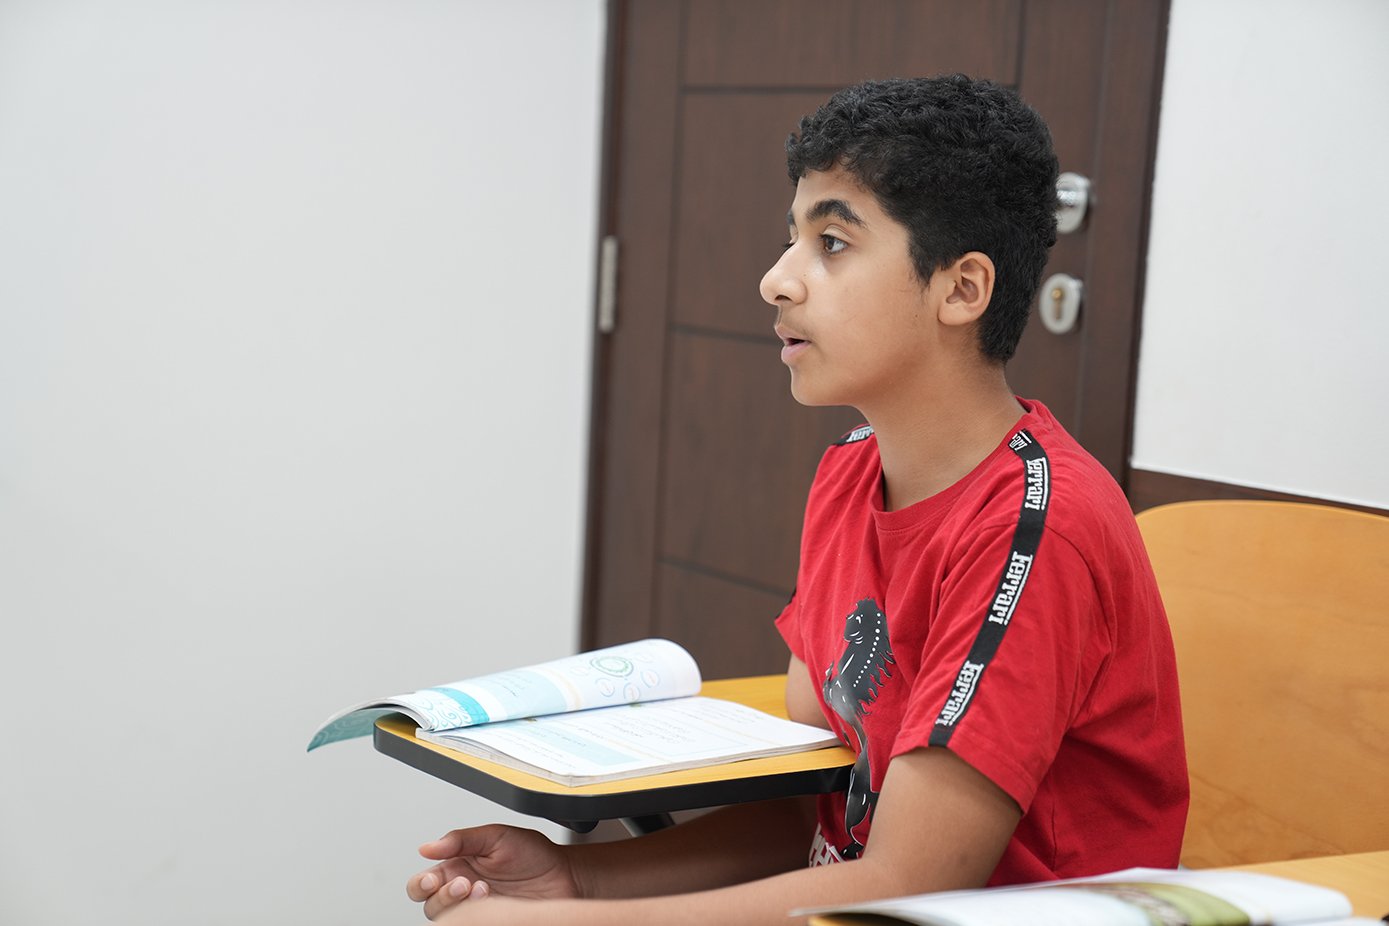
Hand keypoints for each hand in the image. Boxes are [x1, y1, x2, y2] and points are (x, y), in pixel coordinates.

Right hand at [406, 824, 580, 919]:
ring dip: (461, 907)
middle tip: (465, 883)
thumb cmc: (533, 854)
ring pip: (450, 920)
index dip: (421, 884)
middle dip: (443, 896)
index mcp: (458, 867)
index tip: (434, 877)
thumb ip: (461, 839)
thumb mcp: (496, 836)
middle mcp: (464, 892)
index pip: (423, 883)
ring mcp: (479, 911)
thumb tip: (428, 847)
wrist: (565, 874)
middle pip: (432, 906)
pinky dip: (478, 918)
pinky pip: (474, 925)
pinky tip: (494, 905)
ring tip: (484, 890)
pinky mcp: (494, 922)